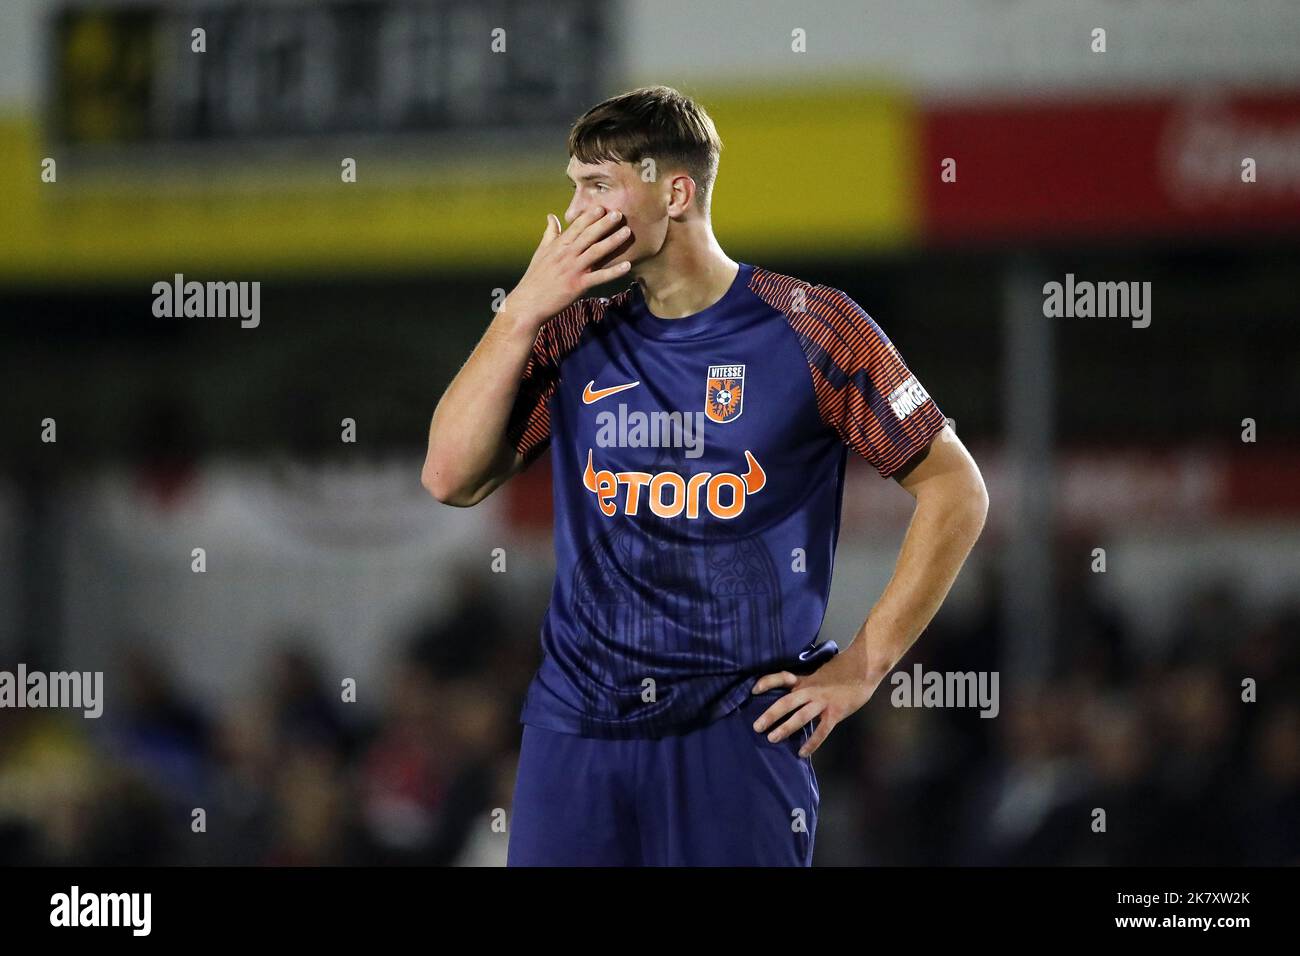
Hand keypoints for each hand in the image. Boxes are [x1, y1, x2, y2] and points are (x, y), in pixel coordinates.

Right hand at [500, 206, 633, 329]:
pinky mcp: (578, 285)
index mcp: (558, 246)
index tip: (602, 206)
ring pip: (596, 252)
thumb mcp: (541, 252)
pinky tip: (627, 265)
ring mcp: (573, 269)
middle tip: (619, 213)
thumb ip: (549, 233)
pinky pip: (599, 277)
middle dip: (604, 224)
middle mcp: (566, 255)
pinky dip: (614, 272)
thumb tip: (551, 216)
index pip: (576, 227)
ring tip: (627, 232)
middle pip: (588, 236)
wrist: (528, 303)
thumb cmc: (535, 278)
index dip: (589, 216)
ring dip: (612, 241)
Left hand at [750, 652, 879, 757]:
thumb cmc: (842, 669)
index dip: (767, 682)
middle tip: (757, 726)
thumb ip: (807, 683)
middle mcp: (810, 690)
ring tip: (772, 738)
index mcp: (806, 680)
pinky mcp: (835, 713)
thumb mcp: (820, 672)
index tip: (753, 690)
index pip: (782, 677)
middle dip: (770, 715)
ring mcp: (822, 702)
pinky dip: (811, 743)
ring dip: (785, 728)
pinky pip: (821, 731)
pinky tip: (802, 753)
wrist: (863, 668)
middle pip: (786, 702)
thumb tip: (795, 691)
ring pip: (800, 717)